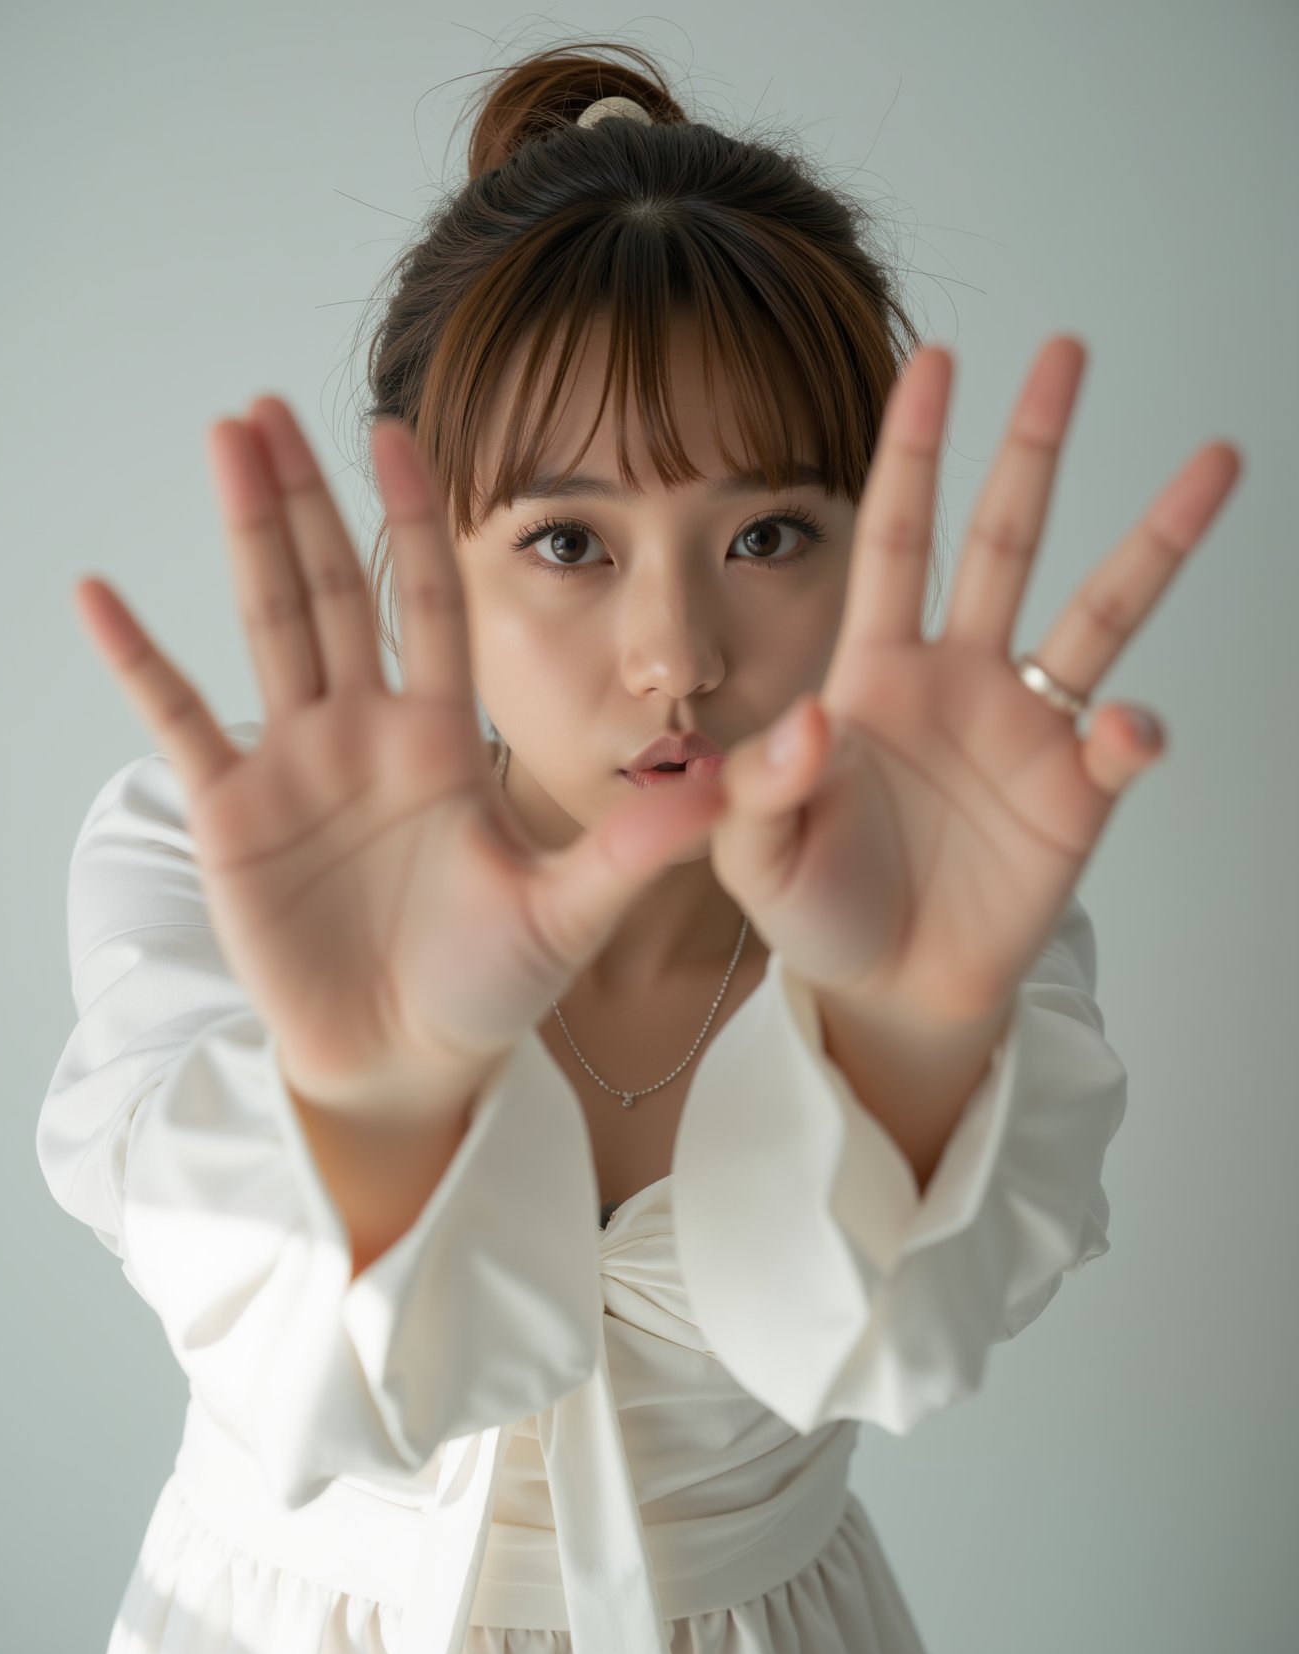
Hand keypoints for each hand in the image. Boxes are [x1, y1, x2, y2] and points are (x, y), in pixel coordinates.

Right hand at [73, 399, 728, 1107]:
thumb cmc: (489, 987)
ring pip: (263, 625)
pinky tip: (99, 596)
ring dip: (243, 534)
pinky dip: (137, 661)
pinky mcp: (231, 816)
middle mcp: (365, 732)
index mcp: (441, 737)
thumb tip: (720, 787)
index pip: (430, 602)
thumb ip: (634, 848)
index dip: (415, 518)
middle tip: (269, 404)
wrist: (408, 1062)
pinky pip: (178, 721)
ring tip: (223, 441)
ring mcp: (294, 766)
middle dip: (306, 498)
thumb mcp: (569, 914)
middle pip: (331, 590)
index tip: (401, 430)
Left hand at [708, 336, 1242, 1024]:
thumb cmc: (818, 908)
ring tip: (1213, 463)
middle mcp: (961, 678)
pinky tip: (1126, 734)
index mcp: (875, 673)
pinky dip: (1133, 734)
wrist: (889, 988)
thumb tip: (814, 726)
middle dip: (1035, 447)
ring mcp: (1026, 730)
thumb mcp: (753, 854)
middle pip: (1006, 540)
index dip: (914, 451)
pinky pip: (1120, 745)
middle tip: (1070, 351)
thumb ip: (761, 789)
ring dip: (1154, 541)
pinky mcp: (1076, 795)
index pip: (898, 539)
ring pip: (1100, 614)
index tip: (936, 361)